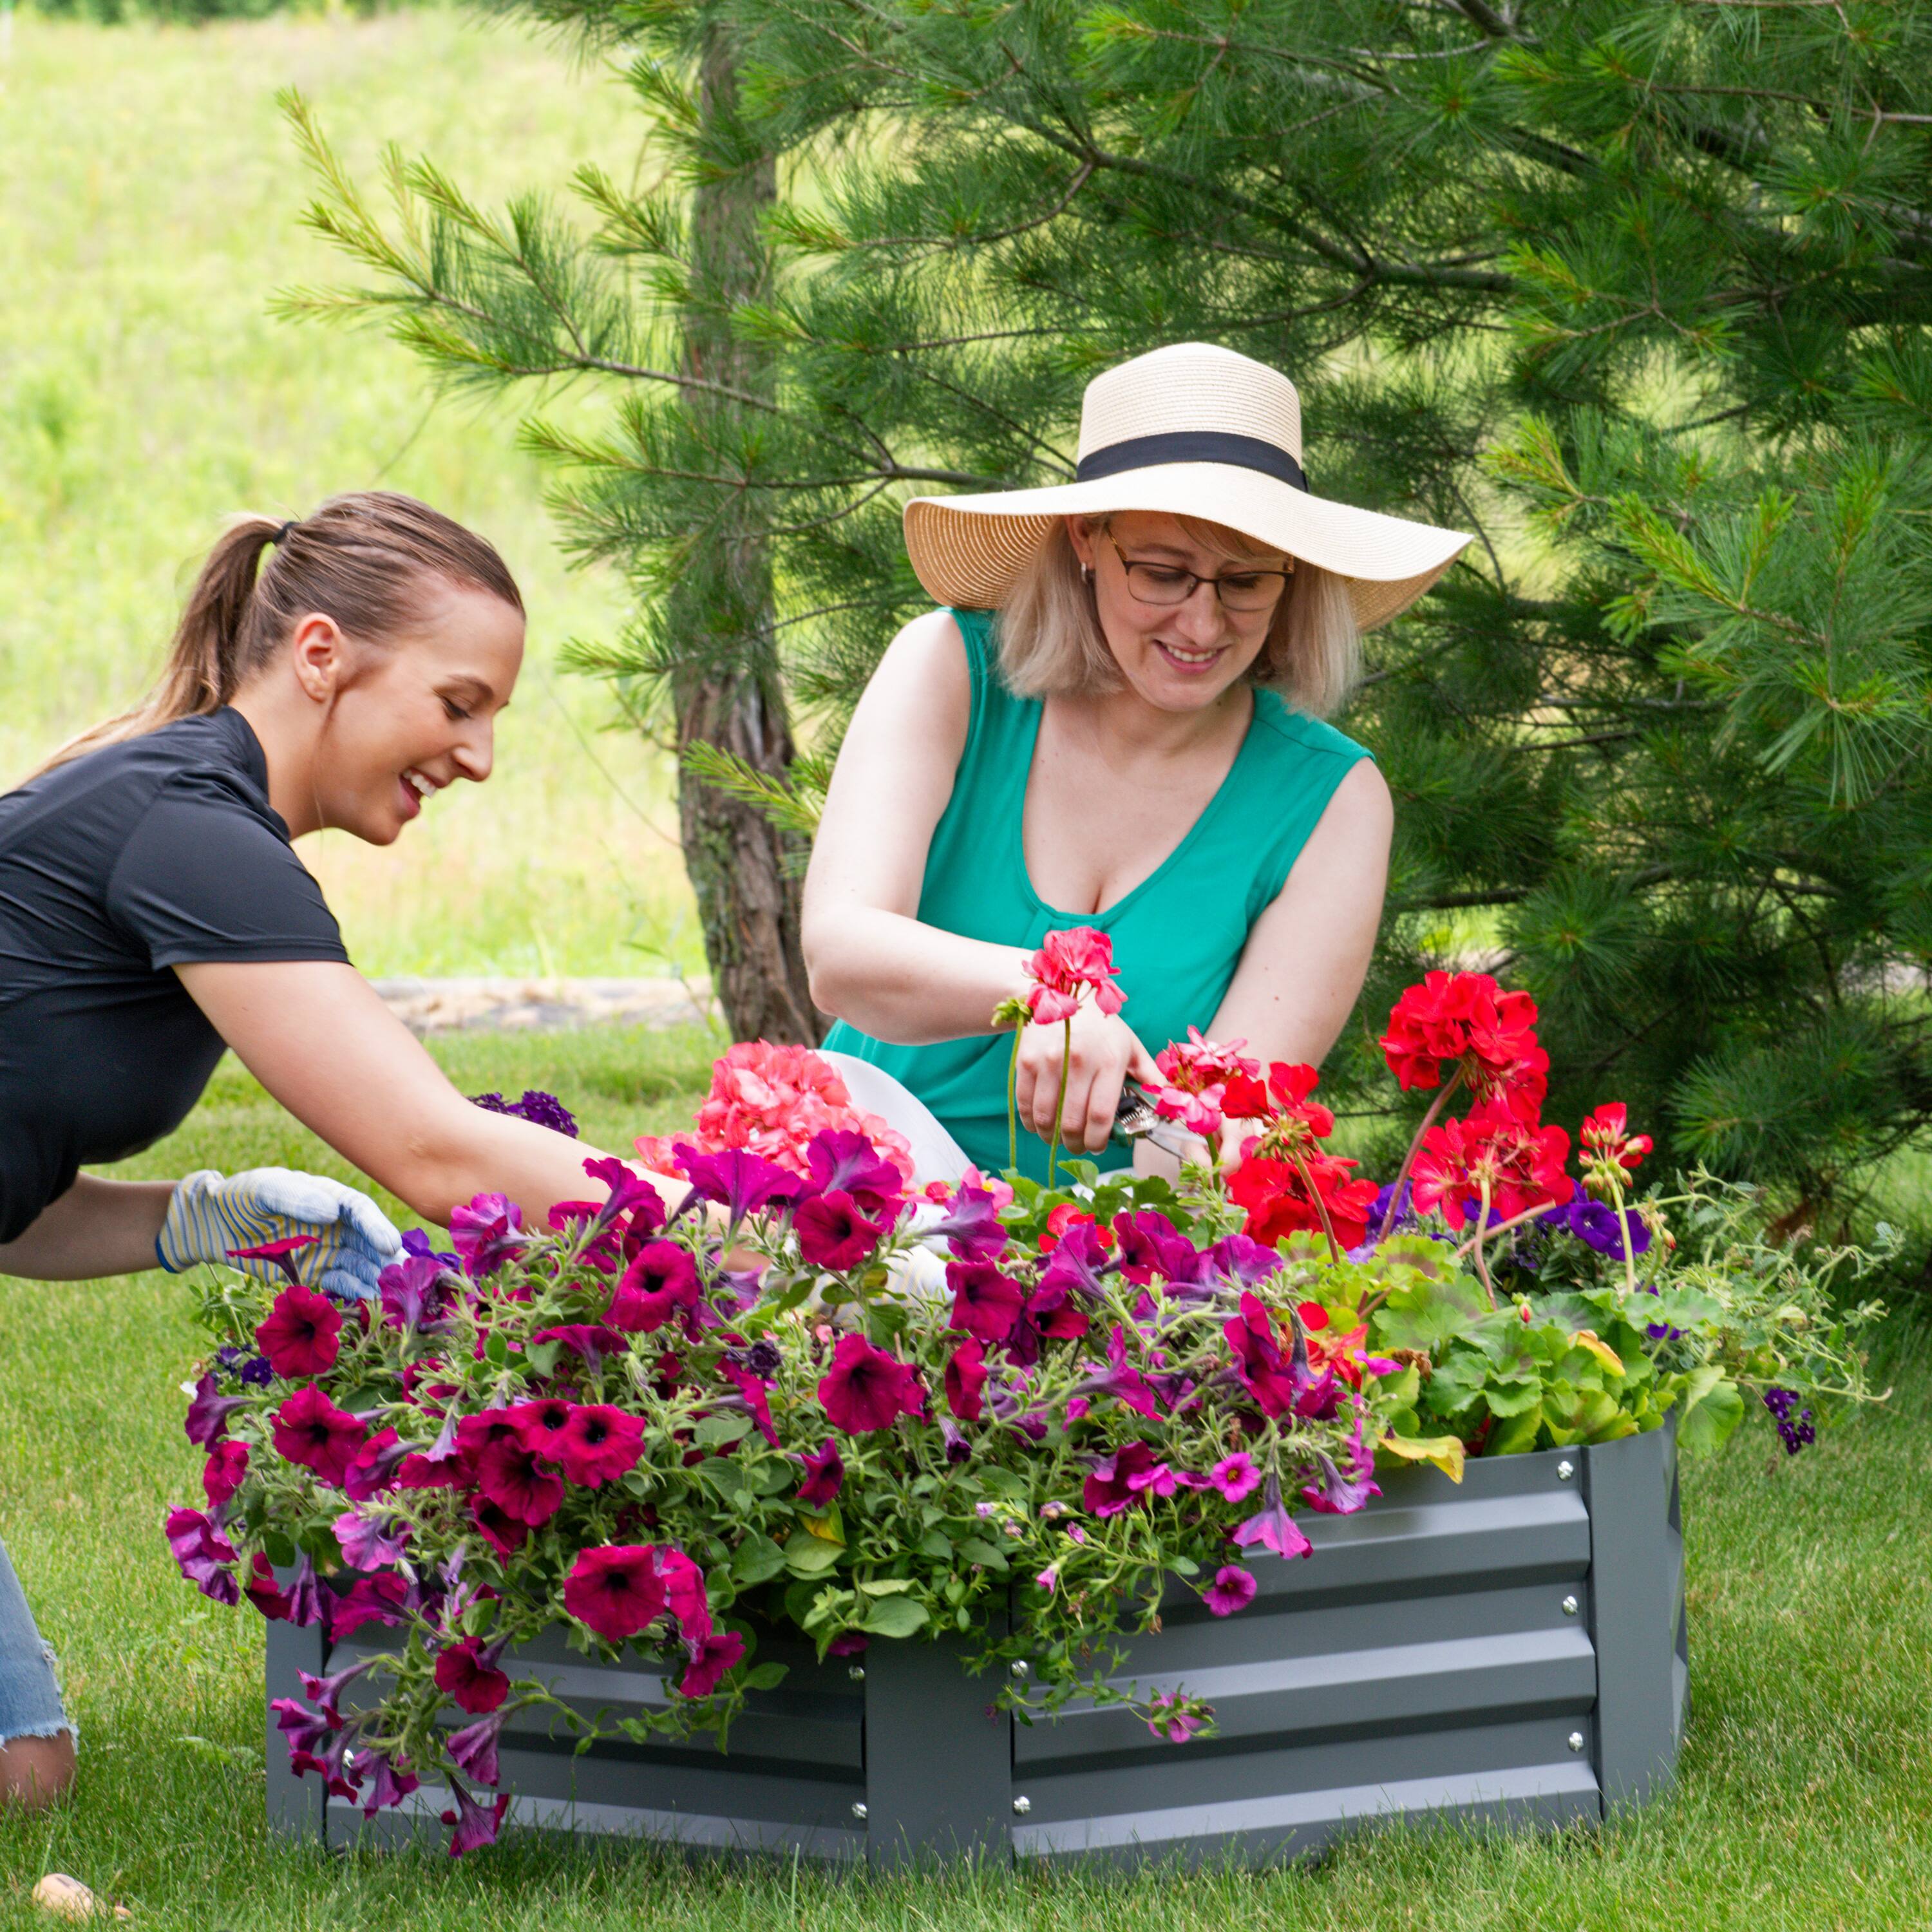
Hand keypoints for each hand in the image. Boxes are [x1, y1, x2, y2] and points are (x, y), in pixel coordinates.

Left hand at [157, 1168, 402, 1300]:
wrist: (216, 1226)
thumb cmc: (241, 1197)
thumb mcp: (263, 1190)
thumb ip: (294, 1198)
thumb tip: (331, 1212)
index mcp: (329, 1197)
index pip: (360, 1211)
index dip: (376, 1227)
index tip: (388, 1245)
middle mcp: (336, 1224)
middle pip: (369, 1241)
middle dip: (388, 1259)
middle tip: (403, 1278)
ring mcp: (328, 1249)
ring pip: (361, 1264)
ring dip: (376, 1279)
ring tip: (389, 1296)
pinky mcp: (316, 1272)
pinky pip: (341, 1283)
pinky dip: (354, 1291)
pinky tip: (364, 1299)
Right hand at [1014, 1005, 1161, 1156]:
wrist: (1061, 992)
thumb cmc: (1102, 1026)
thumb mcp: (1130, 1046)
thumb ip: (1150, 1076)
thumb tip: (1169, 1106)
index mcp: (1110, 1060)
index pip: (1102, 1115)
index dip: (1098, 1140)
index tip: (1098, 1148)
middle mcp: (1080, 1061)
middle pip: (1073, 1122)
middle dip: (1075, 1144)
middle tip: (1078, 1147)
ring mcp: (1050, 1060)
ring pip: (1046, 1117)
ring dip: (1051, 1136)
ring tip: (1058, 1138)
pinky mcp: (1027, 1059)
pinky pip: (1025, 1103)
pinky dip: (1031, 1122)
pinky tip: (1039, 1125)